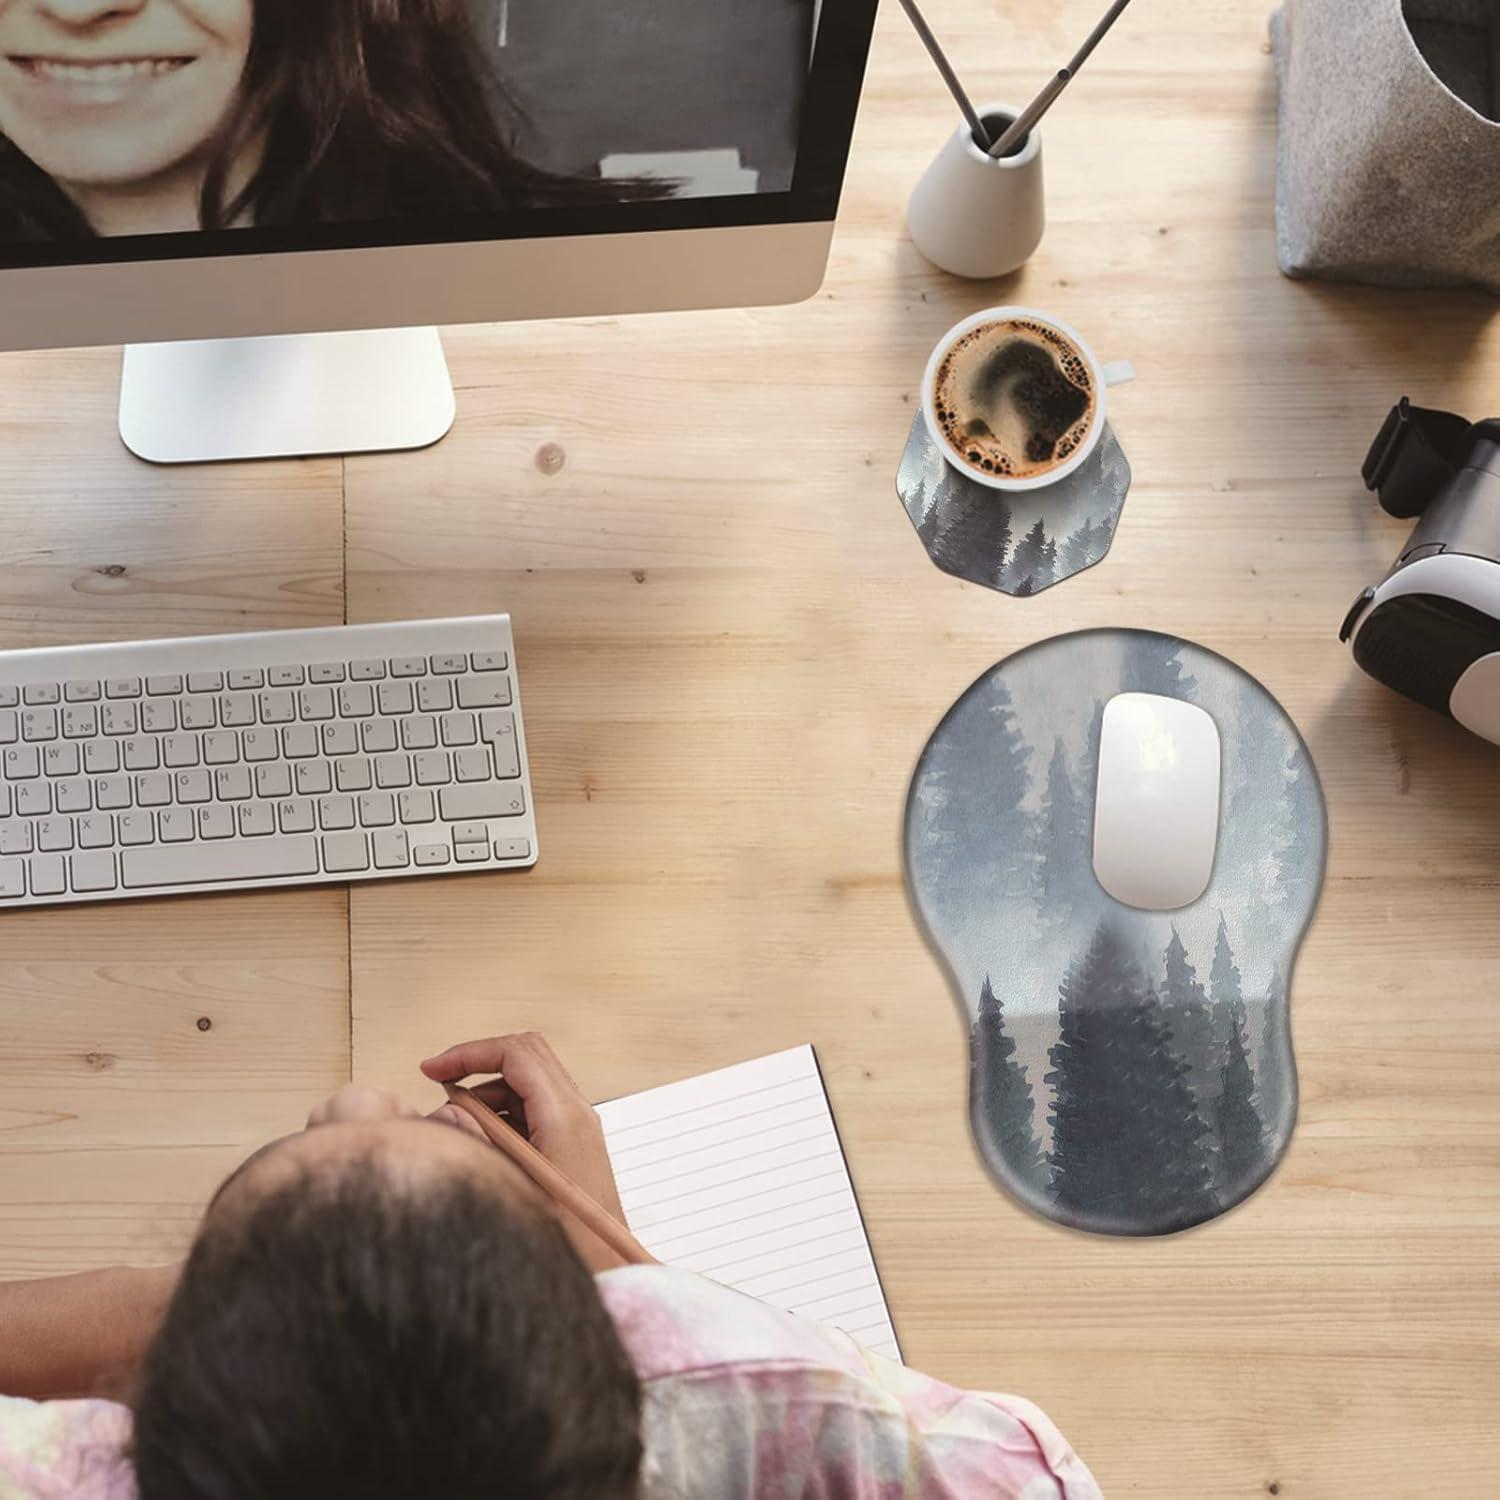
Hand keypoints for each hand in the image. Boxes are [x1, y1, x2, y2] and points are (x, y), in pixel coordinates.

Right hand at [420, 1033, 627, 1269]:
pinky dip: (501, 1111)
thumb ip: (475, 1142)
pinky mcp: (572, 1139)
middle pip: (524, 1055)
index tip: (432, 1069)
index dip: (469, 1054)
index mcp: (563, 1115)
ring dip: (486, 1092)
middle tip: (437, 1082)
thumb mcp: (509, 1185)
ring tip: (453, 1126)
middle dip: (477, 1063)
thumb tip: (444, 1111)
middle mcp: (575, 1111)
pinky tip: (478, 1142)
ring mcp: (577, 1123)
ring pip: (526, 1080)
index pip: (515, 1054)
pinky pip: (533, 1105)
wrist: (607, 1267)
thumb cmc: (566, 1238)